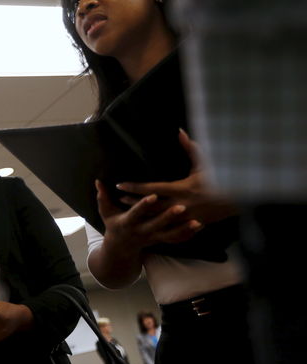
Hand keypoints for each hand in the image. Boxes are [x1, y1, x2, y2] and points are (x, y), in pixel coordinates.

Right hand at [97, 179, 199, 249]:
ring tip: (198, 221)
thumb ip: (102, 197)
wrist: (120, 248)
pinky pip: (176, 240)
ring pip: (170, 235)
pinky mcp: (161, 241)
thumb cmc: (113, 225)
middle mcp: (141, 231)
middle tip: (182, 207)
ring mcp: (152, 238)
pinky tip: (200, 226)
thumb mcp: (105, 212)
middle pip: (157, 224)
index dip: (144, 204)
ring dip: (184, 229)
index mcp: (128, 222)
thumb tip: (98, 181)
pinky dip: (187, 234)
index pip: (136, 212)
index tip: (153, 195)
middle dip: (169, 216)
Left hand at [115, 130, 236, 225]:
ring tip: (131, 214)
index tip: (120, 185)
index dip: (134, 187)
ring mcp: (187, 217)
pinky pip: (173, 231)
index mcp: (182, 188)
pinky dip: (160, 230)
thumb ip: (189, 147)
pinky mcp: (193, 226)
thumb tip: (179, 131)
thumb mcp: (206, 162)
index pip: (151, 188)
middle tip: (120, 200)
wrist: (243, 196)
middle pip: (150, 207)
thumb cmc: (222, 176)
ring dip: (144, 217)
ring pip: (159, 221)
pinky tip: (150, 229)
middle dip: (134, 203)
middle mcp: (182, 204)